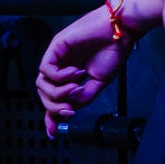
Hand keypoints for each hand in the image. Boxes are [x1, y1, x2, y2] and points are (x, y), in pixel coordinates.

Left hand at [35, 0, 157, 136]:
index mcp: (71, 75)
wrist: (122, 31)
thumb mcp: (99, 82)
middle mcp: (62, 66)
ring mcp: (58, 56)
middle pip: (44, 93)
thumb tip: (70, 107)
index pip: (54, 98)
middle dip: (55, 106)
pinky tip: (75, 73)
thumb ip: (83, 97)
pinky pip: (46, 69)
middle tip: (71, 108)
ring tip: (76, 87)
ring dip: (58, 92)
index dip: (51, 115)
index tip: (53, 132)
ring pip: (42, 83)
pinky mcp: (56, 46)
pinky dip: (59, 76)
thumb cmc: (114, 50)